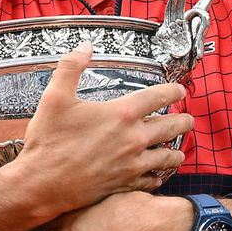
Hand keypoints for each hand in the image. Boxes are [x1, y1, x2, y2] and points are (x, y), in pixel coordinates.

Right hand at [0, 42, 191, 230]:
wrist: (42, 184)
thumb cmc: (49, 141)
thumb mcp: (55, 97)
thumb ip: (71, 67)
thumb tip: (85, 47)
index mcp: (121, 114)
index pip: (158, 97)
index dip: (173, 91)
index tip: (180, 90)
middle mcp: (133, 139)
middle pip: (171, 127)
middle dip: (183, 121)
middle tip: (189, 119)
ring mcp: (132, 164)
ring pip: (167, 157)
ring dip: (176, 152)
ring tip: (179, 151)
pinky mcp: (125, 184)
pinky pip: (151, 180)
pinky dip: (157, 177)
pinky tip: (157, 176)